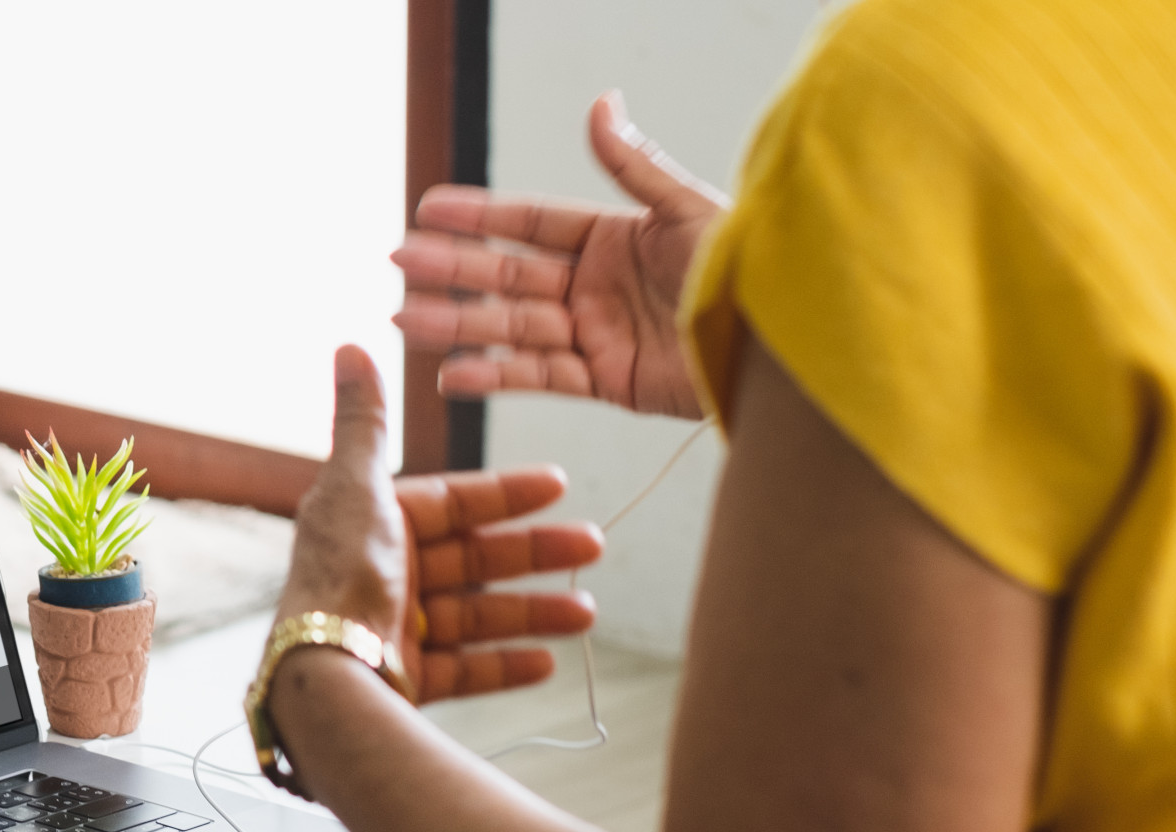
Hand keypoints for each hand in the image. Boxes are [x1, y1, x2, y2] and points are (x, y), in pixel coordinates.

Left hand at [276, 347, 601, 702]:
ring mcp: (393, 629)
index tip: (559, 485)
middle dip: (534, 553)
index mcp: (369, 523)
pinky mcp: (403, 677)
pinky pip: (464, 669)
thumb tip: (350, 345)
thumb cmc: (340, 573)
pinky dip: (504, 665)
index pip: (450, 502)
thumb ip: (364, 421)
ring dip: (532, 611)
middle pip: (471, 559)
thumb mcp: (357, 484)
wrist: (325, 668)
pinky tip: (549, 662)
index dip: (504, 492)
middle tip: (594, 544)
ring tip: (588, 613)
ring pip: (476, 616)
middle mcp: (380, 574)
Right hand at [393, 91, 727, 419]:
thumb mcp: (684, 209)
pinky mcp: (607, 381)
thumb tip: (600, 106)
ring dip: (456, 324)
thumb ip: (631, 165)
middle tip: (398, 264)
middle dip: (451, 270)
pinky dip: (494, 376)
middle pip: (508, 276)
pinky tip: (451, 372)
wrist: (776, 342)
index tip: (428, 210)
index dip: (479, 217)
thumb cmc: (744, 270)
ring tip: (404, 321)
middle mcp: (597, 286)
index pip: (530, 224)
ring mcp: (597, 334)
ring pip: (511, 327)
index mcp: (613, 239)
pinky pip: (540, 376)